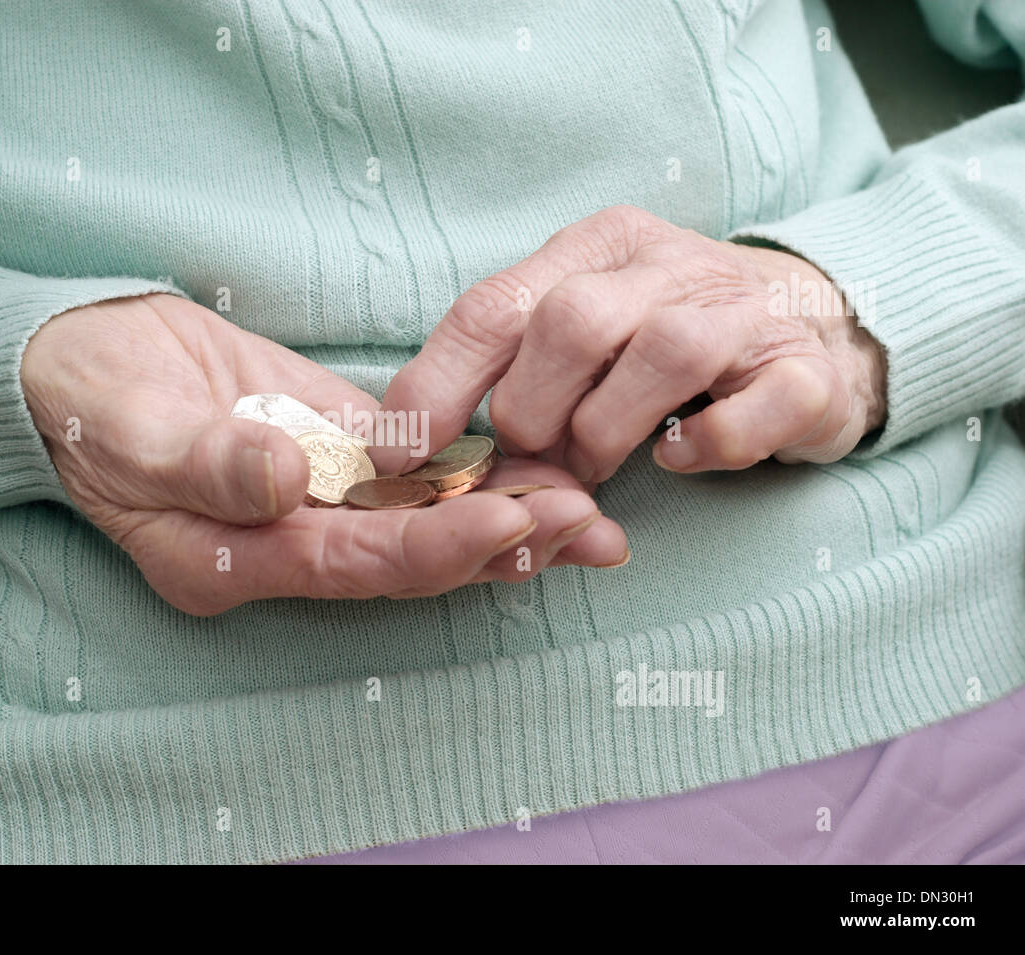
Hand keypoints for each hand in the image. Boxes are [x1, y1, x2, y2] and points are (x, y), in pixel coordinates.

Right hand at [19, 293, 628, 614]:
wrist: (74, 360)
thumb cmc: (82, 399)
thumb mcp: (130, 427)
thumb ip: (208, 461)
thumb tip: (286, 480)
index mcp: (231, 561)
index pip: (354, 564)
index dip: (437, 549)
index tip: (516, 522)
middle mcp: (284, 545)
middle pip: (408, 557)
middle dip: (501, 541)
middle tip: (590, 521)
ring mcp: (312, 500)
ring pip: (423, 520)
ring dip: (505, 512)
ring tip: (593, 508)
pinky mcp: (331, 453)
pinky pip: (411, 474)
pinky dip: (472, 472)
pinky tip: (537, 463)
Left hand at [381, 205, 886, 482]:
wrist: (815, 326)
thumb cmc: (660, 339)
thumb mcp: (578, 330)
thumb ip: (508, 368)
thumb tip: (421, 448)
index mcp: (593, 248)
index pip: (493, 306)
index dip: (435, 386)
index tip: (398, 455)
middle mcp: (667, 264)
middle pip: (570, 322)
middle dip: (530, 412)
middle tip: (533, 457)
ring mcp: (744, 313)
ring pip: (663, 353)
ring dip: (607, 433)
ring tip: (596, 463)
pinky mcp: (805, 371)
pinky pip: (756, 409)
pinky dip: (707, 446)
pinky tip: (676, 457)